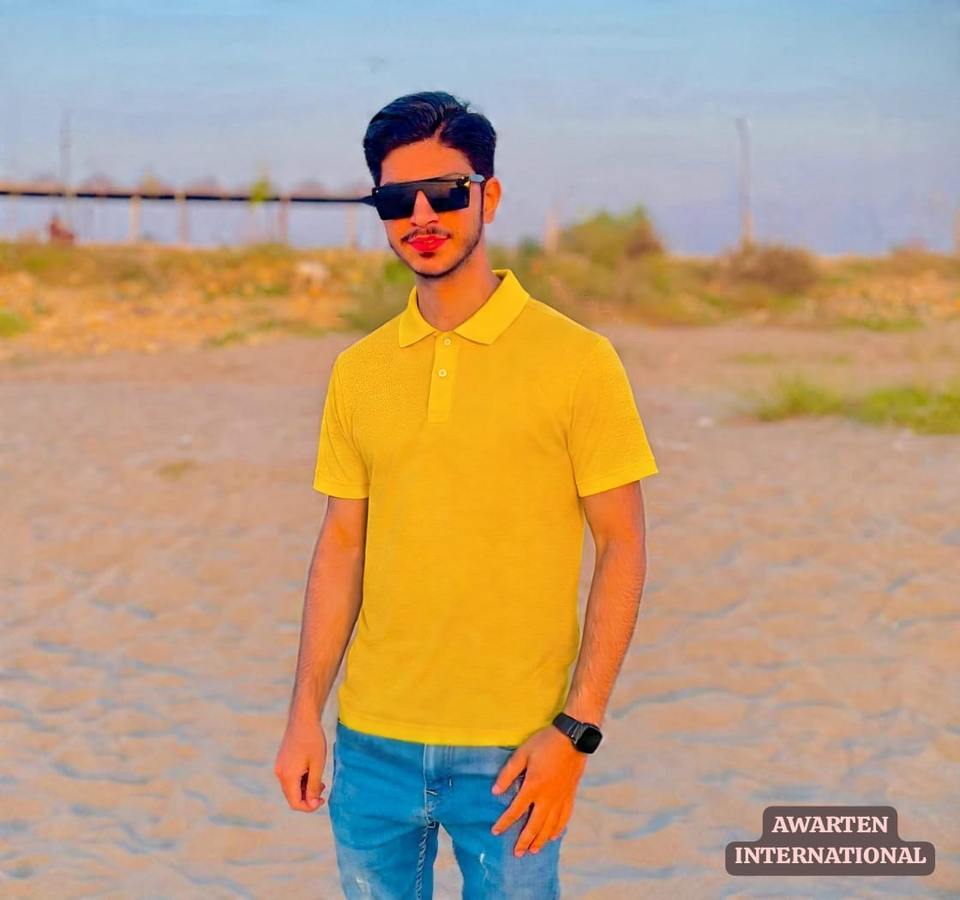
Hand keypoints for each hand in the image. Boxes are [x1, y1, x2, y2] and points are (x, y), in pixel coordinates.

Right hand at [274, 715, 327, 811]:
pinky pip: (290, 778)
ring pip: (292, 788)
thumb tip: (312, 804)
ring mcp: (279, 767)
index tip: (323, 799)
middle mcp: (280, 774)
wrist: (303, 718)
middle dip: (308, 797)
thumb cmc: (313, 740)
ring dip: (305, 788)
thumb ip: (314, 786)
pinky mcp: (282, 761)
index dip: (310, 807)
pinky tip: (312, 772)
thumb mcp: (317, 765)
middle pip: (292, 797)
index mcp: (287, 776)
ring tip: (320, 780)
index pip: (295, 803)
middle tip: (324, 788)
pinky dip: (301, 780)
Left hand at [489, 724, 587, 856]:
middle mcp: (547, 797)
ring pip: (550, 826)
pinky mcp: (570, 795)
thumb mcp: (522, 753)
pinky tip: (554, 836)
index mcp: (533, 786)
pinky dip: (558, 829)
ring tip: (533, 851)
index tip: (496, 831)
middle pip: (534, 825)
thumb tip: (495, 791)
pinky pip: (564, 818)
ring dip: (540, 840)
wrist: (573, 738)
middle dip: (524, 840)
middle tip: (517, 853)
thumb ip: (508, 773)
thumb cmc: (545, 743)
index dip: (505, 822)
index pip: (516, 810)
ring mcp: (560, 798)